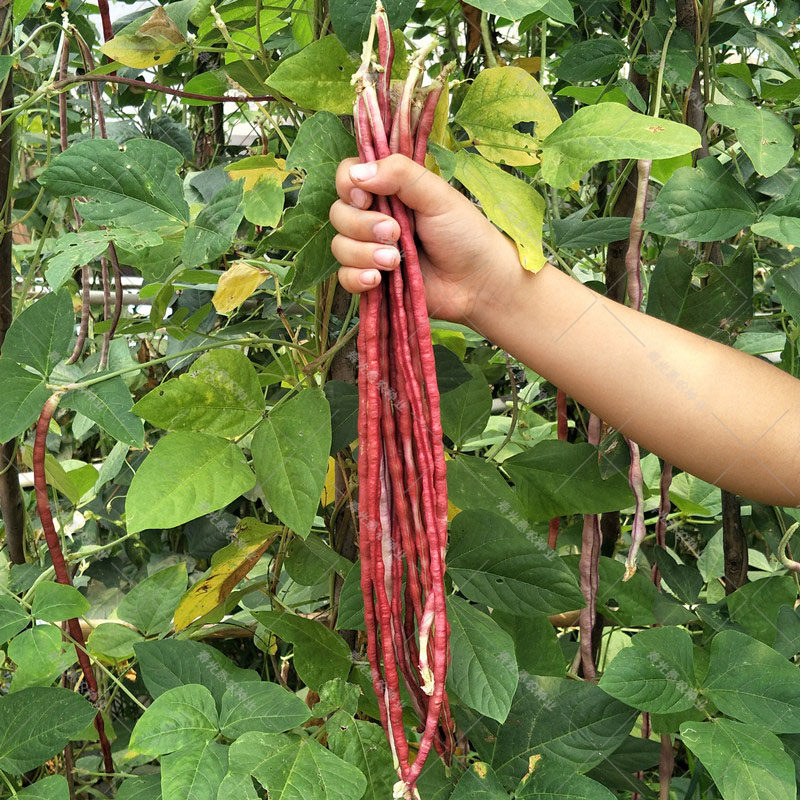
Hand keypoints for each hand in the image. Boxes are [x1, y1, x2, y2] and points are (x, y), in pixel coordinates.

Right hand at [330, 153, 520, 327]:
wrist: (478, 282)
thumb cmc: (465, 234)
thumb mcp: (437, 195)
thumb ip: (400, 174)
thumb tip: (357, 173)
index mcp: (389, 190)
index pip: (348, 177)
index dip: (347, 186)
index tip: (365, 198)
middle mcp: (375, 217)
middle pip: (339, 213)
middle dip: (362, 225)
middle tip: (395, 234)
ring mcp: (372, 250)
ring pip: (340, 246)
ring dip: (363, 253)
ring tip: (395, 262)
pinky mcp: (373, 280)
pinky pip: (345, 277)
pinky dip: (356, 278)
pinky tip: (377, 280)